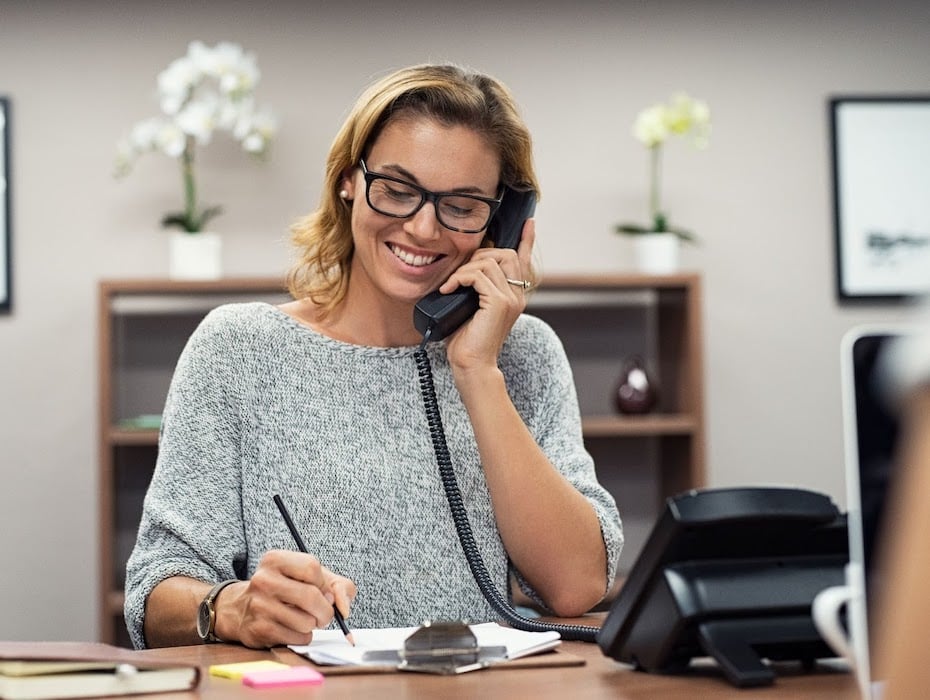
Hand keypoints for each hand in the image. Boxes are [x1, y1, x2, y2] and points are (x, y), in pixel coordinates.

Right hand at [216, 549, 355, 648]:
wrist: (240, 609)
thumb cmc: (285, 590)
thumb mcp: (309, 577)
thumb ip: (338, 585)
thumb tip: (343, 608)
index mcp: (275, 560)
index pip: (311, 567)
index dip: (323, 583)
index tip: (321, 590)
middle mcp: (263, 580)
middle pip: (311, 596)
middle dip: (325, 610)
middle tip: (324, 614)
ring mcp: (259, 606)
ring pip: (306, 621)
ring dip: (313, 625)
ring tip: (305, 620)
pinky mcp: (259, 630)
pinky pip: (297, 638)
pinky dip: (303, 637)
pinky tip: (293, 629)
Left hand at [440, 218, 535, 371]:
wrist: (472, 365)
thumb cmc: (467, 340)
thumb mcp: (472, 308)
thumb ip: (477, 289)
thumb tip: (464, 270)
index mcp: (514, 295)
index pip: (524, 261)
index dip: (527, 240)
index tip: (529, 222)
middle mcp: (517, 295)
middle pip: (506, 253)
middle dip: (480, 254)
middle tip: (461, 273)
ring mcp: (511, 299)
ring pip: (490, 261)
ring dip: (465, 268)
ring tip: (452, 285)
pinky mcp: (499, 303)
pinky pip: (478, 275)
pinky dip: (459, 278)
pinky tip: (448, 290)